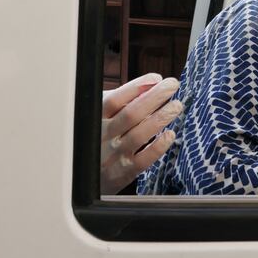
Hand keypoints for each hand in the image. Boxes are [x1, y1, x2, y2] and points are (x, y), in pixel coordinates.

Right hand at [100, 73, 181, 194]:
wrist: (80, 178)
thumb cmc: (97, 138)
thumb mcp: (100, 116)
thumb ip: (121, 100)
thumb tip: (151, 84)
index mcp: (94, 119)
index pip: (115, 100)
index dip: (136, 87)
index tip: (157, 78)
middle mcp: (101, 137)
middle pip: (130, 114)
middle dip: (154, 97)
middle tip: (173, 85)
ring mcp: (112, 157)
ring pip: (139, 135)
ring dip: (160, 118)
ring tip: (176, 106)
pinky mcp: (122, 175)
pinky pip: (142, 161)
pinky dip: (157, 148)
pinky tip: (170, 135)